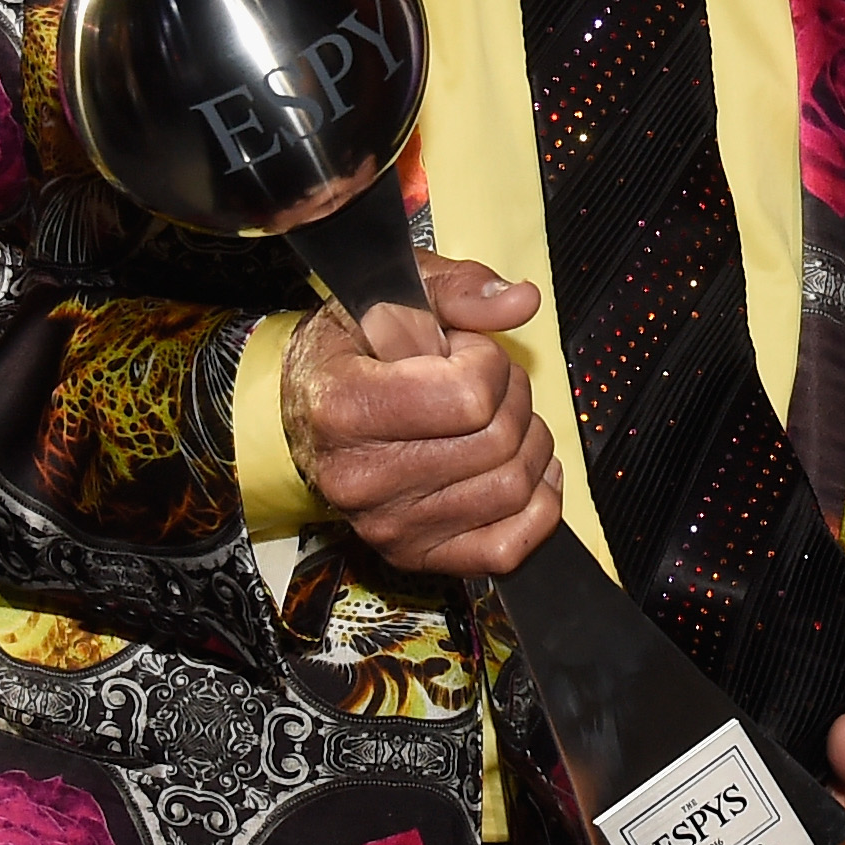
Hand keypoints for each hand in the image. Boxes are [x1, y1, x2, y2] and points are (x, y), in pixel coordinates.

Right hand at [286, 256, 560, 577]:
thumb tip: (519, 302)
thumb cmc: (352, 350)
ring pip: (514, 488)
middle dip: (512, 397)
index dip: (486, 361)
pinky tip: (522, 468)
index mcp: (344, 407)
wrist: (307, 410)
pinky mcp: (415, 554)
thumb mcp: (393, 294)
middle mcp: (360, 477)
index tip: (462, 353)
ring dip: (527, 444)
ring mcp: (390, 524)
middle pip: (499, 441)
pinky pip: (508, 547)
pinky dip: (536, 506)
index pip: (470, 395)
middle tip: (484, 383)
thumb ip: (459, 290)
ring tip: (496, 420)